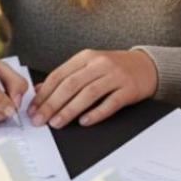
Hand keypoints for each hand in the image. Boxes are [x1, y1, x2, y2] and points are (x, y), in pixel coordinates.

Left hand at [29, 49, 157, 128]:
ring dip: (70, 110)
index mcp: (86, 57)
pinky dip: (96, 113)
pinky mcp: (128, 89)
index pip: (59, 75)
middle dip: (52, 104)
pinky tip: (84, 122)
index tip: (33, 108)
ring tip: (57, 123)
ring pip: (88, 94)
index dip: (44, 93)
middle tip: (40, 119)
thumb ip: (65, 76)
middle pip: (71, 85)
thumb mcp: (88, 66)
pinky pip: (110, 103)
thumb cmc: (113, 68)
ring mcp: (115, 76)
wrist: (146, 66)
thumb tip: (40, 90)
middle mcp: (99, 64)